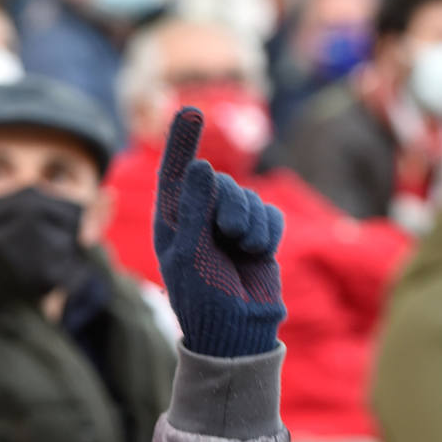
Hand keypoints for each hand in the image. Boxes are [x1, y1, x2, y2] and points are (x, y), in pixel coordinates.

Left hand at [153, 108, 285, 356]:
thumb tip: (202, 166)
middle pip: (221, 183)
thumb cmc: (203, 297)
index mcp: (172, 221)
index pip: (175, 173)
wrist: (237, 332)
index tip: (190, 109)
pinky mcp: (257, 235)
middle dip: (232, 204)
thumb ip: (195, 209)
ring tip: (243, 251)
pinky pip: (269, 214)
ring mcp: (228, 226)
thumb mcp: (191, 254)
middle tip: (231, 235)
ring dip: (250, 224)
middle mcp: (199, 218)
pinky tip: (258, 253)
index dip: (183, 142)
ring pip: (248, 197)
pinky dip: (268, 232)